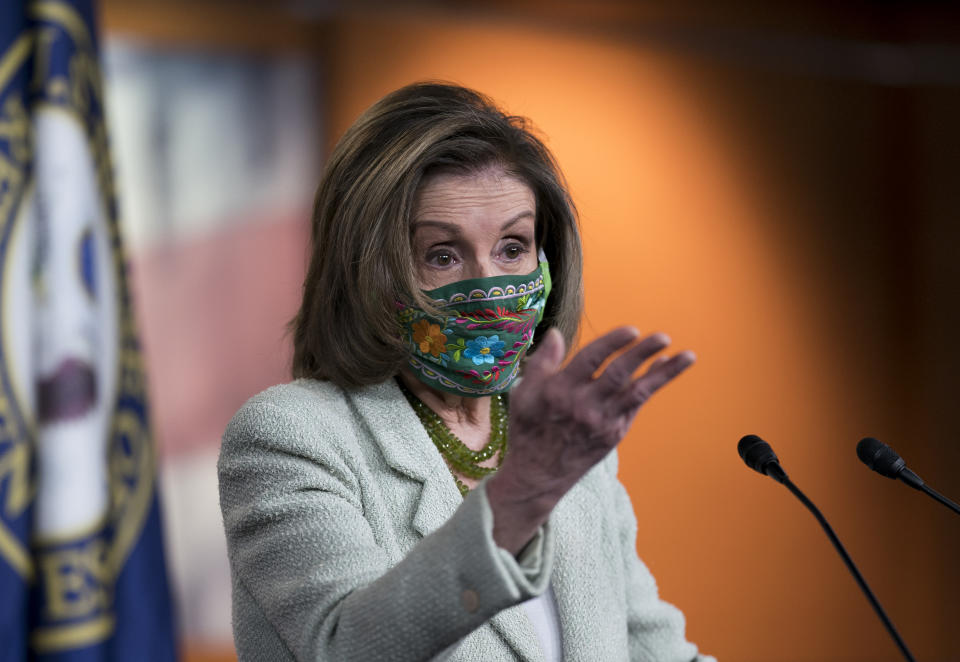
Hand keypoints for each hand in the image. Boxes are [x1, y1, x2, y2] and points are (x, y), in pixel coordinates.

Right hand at [487, 327, 694, 553]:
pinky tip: (663, 368)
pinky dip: (651, 385)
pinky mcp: (614, 433)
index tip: (631, 330)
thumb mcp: (524, 393)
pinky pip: (637, 405)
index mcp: (559, 391)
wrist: (539, 475)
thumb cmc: (529, 429)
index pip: (590, 361)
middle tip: (663, 337)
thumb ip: (542, 362)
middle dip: (642, 354)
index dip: (612, 344)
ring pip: (637, 392)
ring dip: (663, 373)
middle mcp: (584, 406)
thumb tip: (556, 333)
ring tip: (687, 355)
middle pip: (618, 375)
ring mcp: (602, 422)